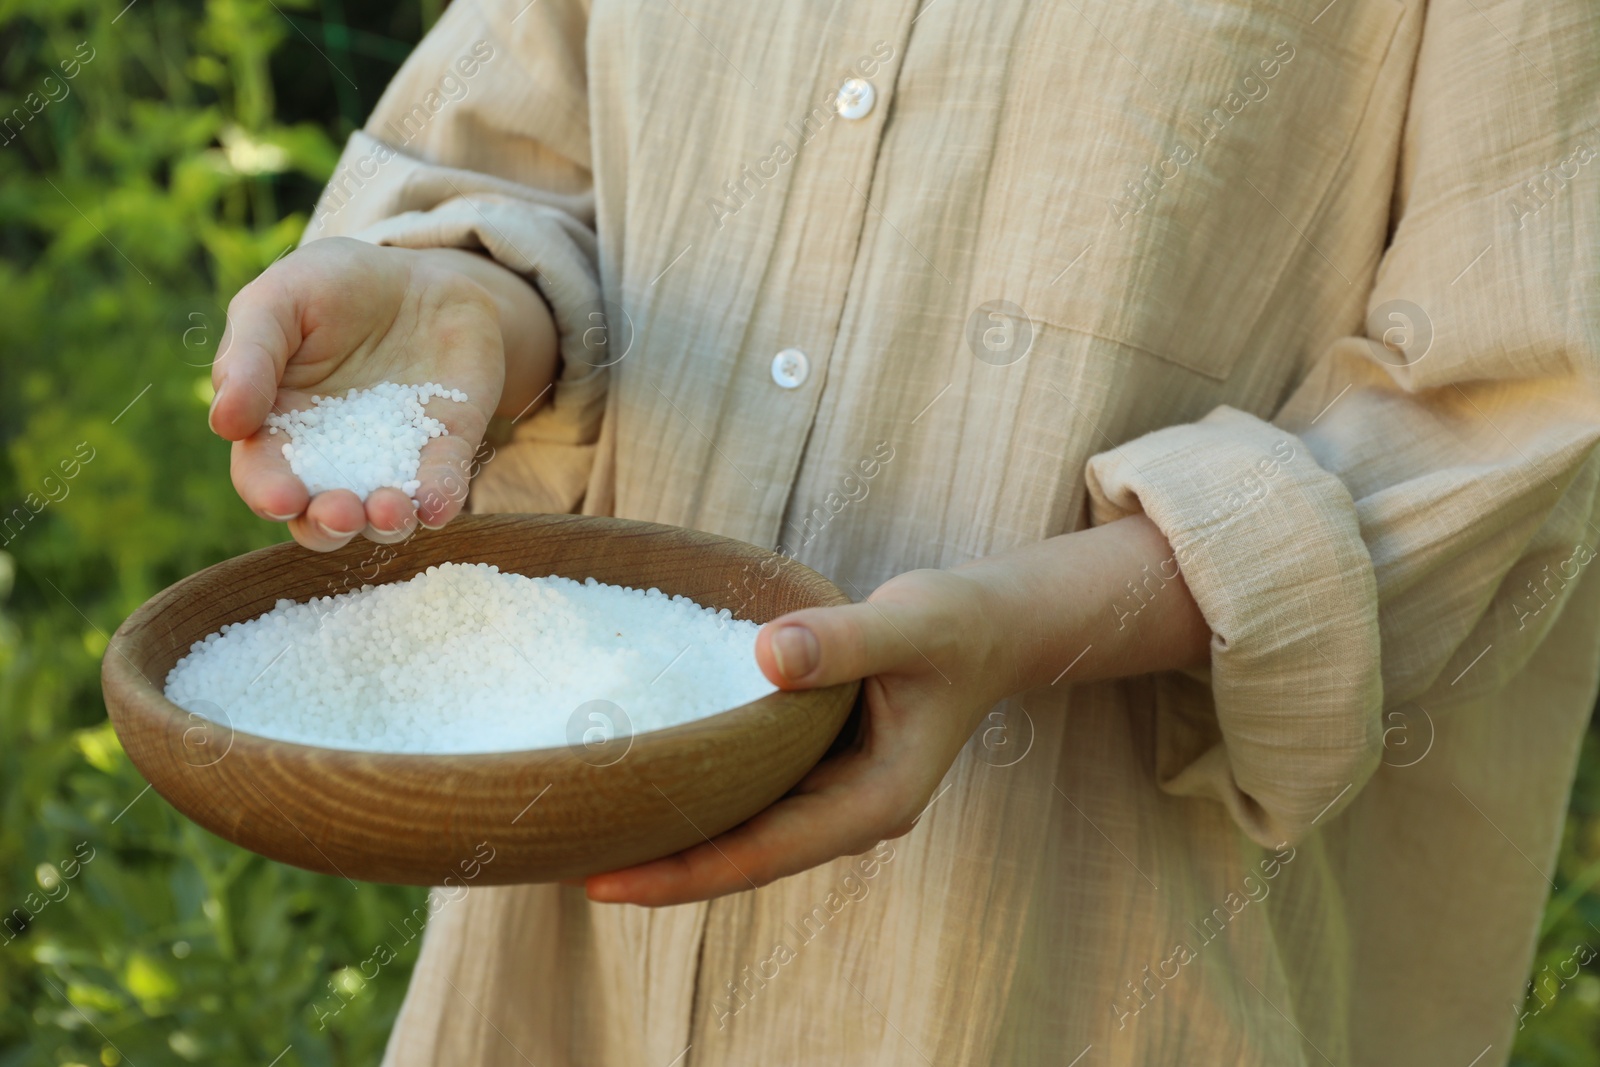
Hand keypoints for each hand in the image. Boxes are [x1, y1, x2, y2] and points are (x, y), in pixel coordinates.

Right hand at [208, 237, 557, 550]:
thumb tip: (224, 423)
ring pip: (384, 517)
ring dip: (386, 524)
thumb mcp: (280, 300)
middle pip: (322, 516)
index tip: (281, 498)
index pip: (264, 476)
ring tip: (390, 512)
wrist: (422, 275)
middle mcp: (334, 460)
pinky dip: (441, 500)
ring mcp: (393, 461)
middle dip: (328, 525)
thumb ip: (249, 355)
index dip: (269, 493)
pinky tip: (439, 505)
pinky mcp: (446, 450)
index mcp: (278, 429)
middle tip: (341, 512)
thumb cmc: (332, 287)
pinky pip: (443, 487)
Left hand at [584, 567, 1007, 906]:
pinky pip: (748, 795)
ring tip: (581, 829)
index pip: (760, 856)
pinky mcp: (817, 770)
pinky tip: (643, 778)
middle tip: (558, 859)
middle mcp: (848, 814)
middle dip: (656, 868)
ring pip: (740, 833)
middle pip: (738, 859)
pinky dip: (696, 793)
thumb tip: (767, 656)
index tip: (600, 882)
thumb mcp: (910, 623)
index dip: (679, 874)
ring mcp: (832, 796)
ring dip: (671, 835)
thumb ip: (844, 639)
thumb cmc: (956, 625)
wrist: (989, 627)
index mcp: (874, 804)